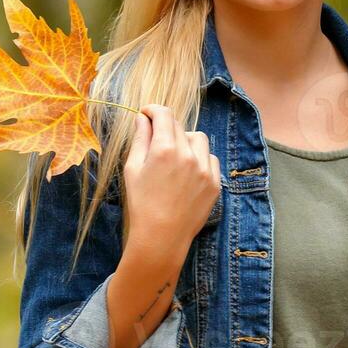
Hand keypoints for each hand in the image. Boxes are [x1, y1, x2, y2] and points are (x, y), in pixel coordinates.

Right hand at [122, 104, 220, 255]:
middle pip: (179, 126)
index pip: (164, 114)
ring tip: (174, 157)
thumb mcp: (133, 169)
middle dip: (166, 128)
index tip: (147, 113)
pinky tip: (187, 172)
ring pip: (198, 139)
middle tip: (156, 141)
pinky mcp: (215, 183)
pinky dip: (200, 159)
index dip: (153, 110)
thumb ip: (140, 139)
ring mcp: (205, 169)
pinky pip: (210, 159)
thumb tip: (142, 119)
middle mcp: (188, 155)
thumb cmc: (141, 204)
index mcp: (165, 149)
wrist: (161, 236)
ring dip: (186, 141)